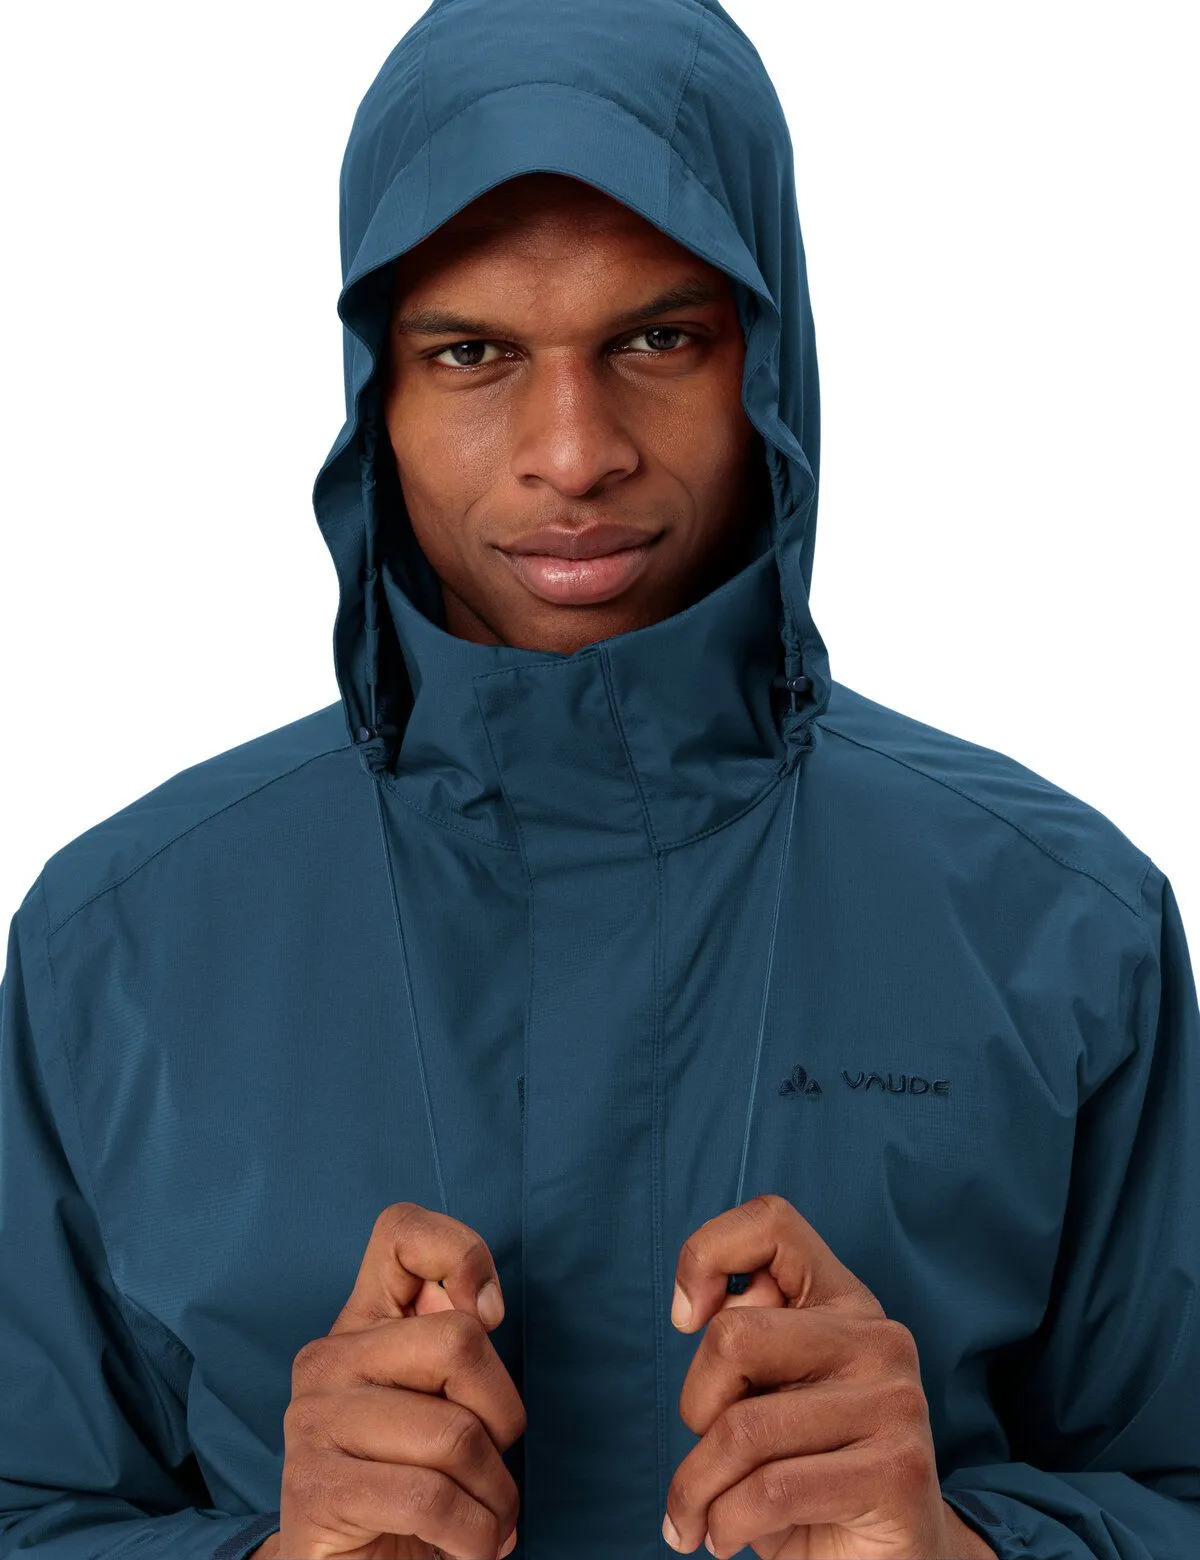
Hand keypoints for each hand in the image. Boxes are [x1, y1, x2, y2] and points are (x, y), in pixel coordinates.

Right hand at [275, 1202, 525, 1559]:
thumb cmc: (414, 1485)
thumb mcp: (443, 1402)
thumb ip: (458, 1346)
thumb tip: (485, 1308)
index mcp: (361, 1324)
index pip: (400, 1232)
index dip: (463, 1255)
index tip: (491, 1316)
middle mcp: (327, 1359)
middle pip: (459, 1340)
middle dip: (502, 1415)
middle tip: (492, 1462)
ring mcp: (312, 1421)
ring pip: (455, 1434)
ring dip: (494, 1496)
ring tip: (486, 1520)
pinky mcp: (314, 1488)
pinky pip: (430, 1499)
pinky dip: (474, 1536)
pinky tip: (469, 1547)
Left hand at [662, 1194, 993, 1558]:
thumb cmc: (807, 1478)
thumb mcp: (769, 1399)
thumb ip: (747, 1344)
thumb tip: (703, 1310)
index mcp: (844, 1302)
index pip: (772, 1222)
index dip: (707, 1253)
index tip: (687, 1318)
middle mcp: (879, 1338)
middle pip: (734, 1335)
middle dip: (695, 1407)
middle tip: (704, 1456)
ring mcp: (897, 1401)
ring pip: (744, 1428)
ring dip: (697, 1488)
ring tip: (697, 1517)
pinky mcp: (900, 1470)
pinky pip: (771, 1489)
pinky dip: (725, 1523)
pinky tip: (726, 1537)